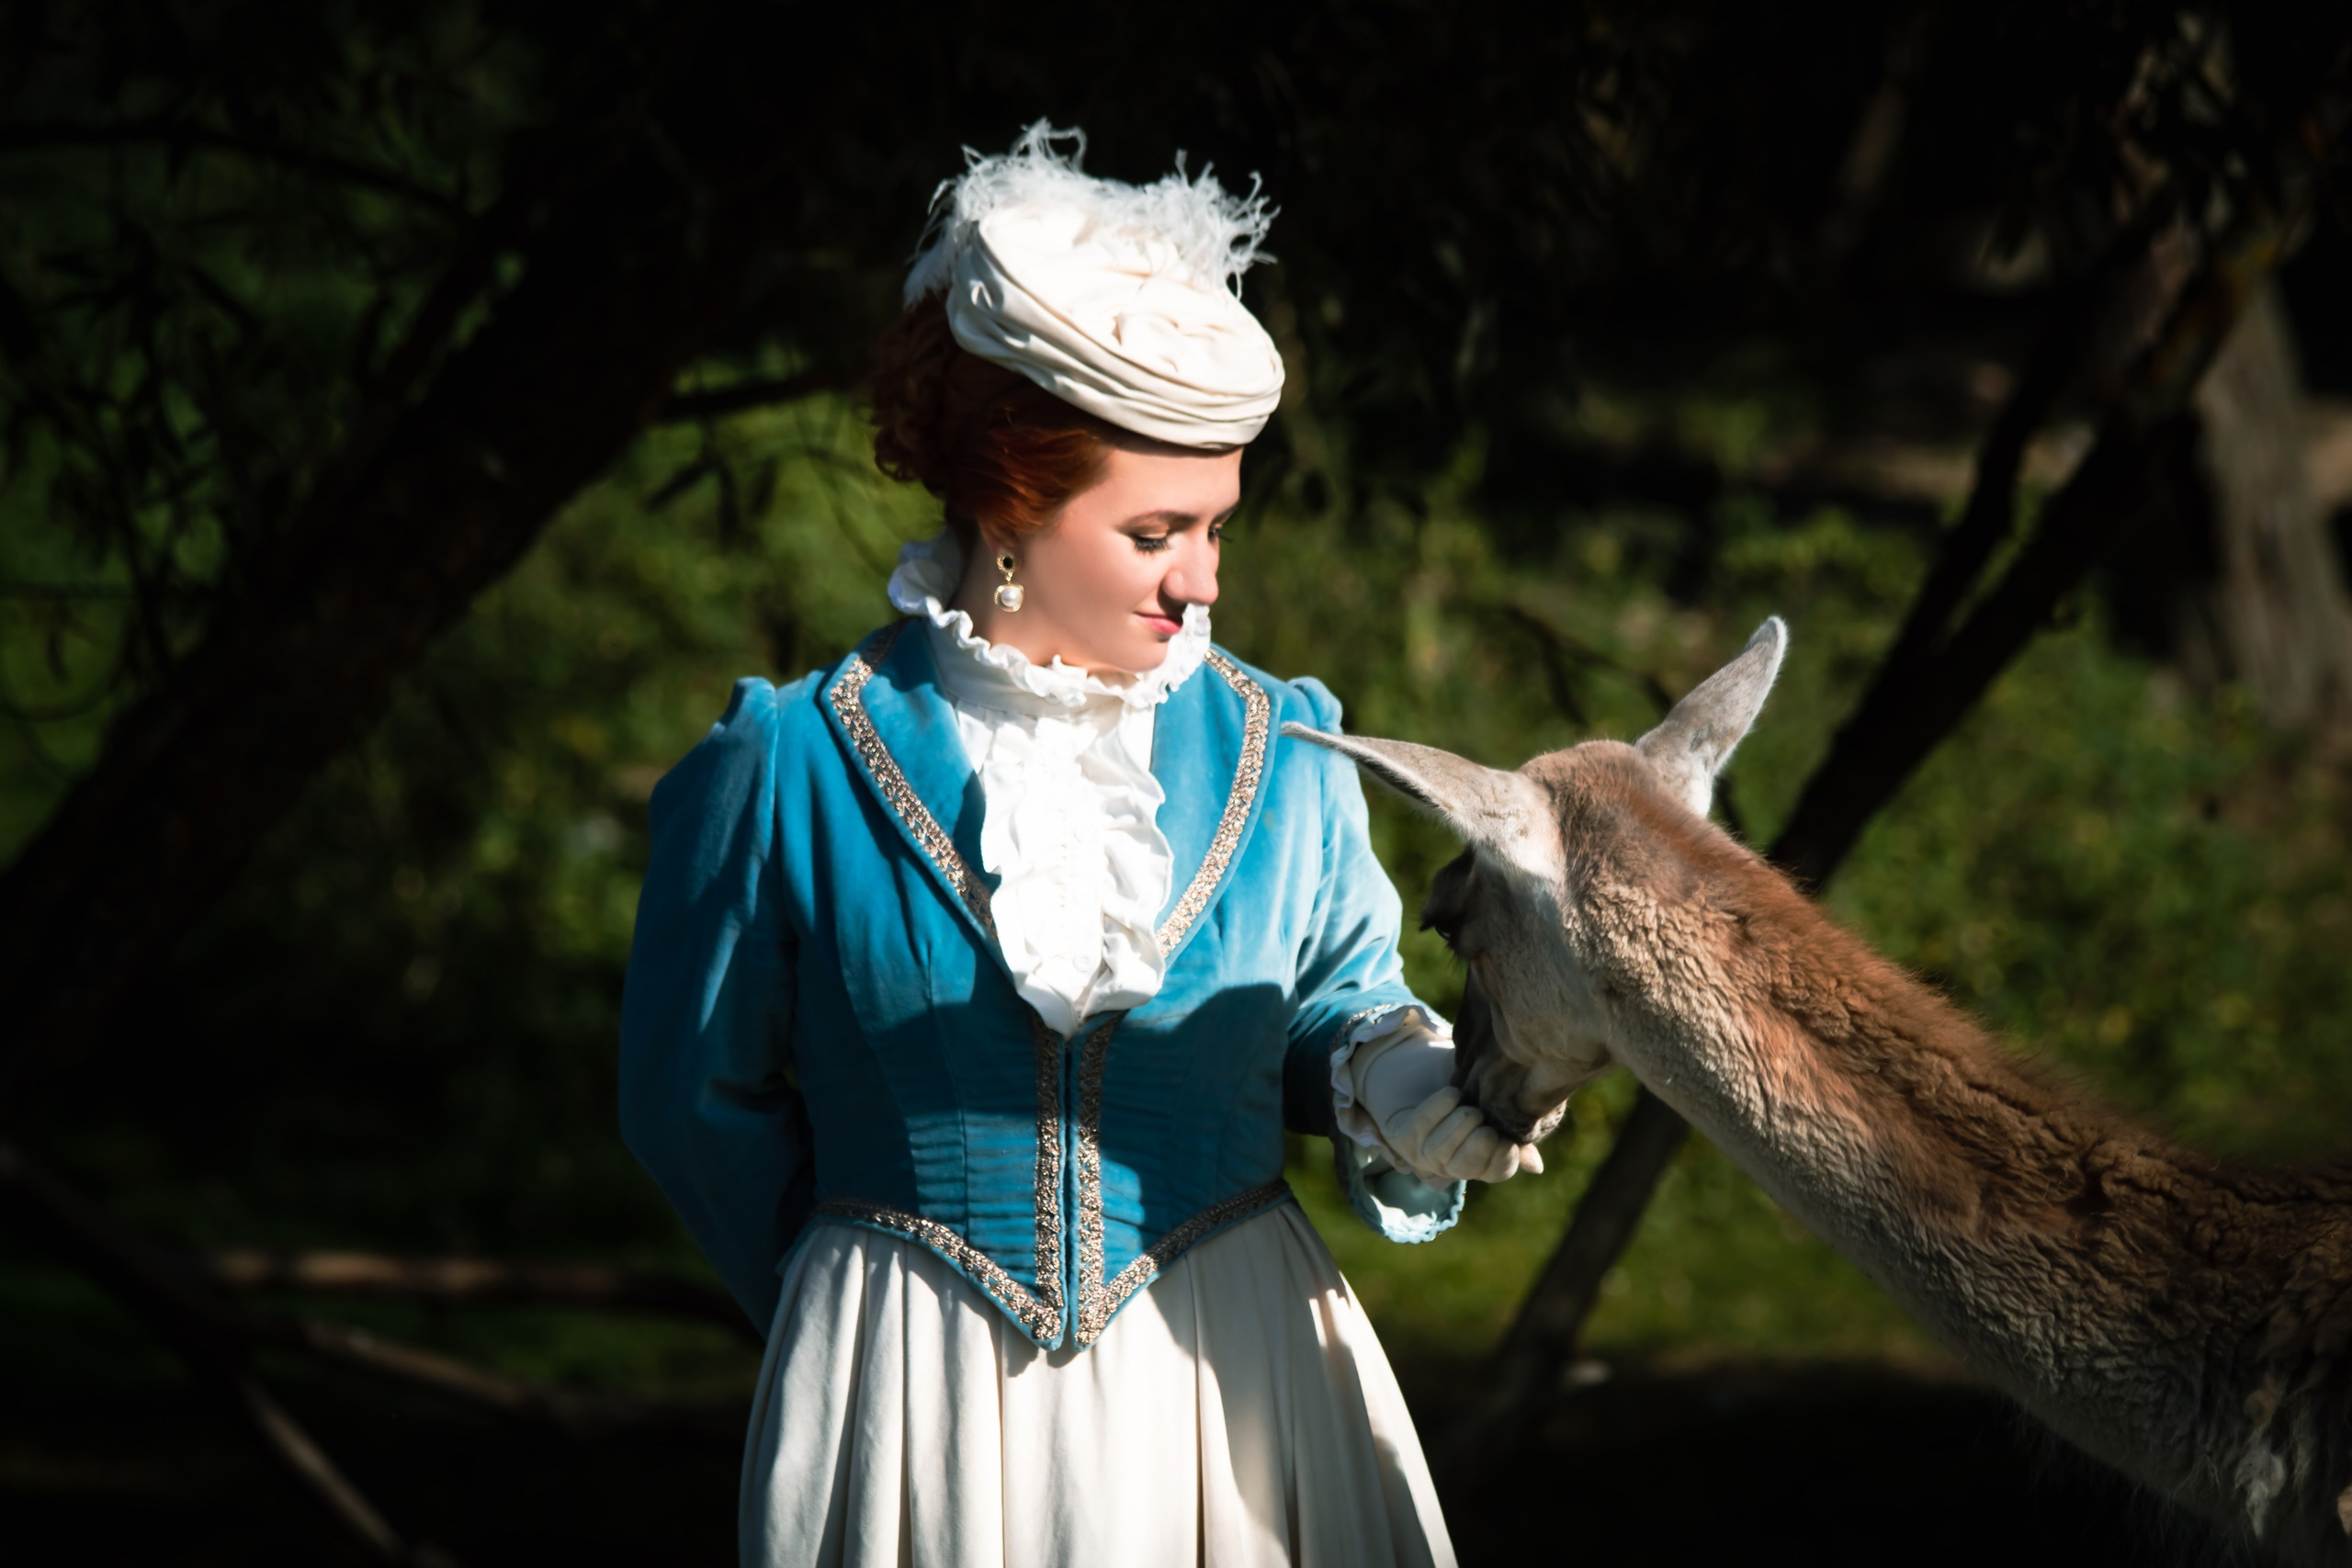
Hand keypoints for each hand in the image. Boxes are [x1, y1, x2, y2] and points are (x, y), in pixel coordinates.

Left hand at [1377, 1085, 1544, 1183]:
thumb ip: (1514, 1132)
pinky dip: (1437, 1110)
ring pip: (1440, 1154)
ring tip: (1468, 1108)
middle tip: (1484, 1123)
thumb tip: (1536, 1168)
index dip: (1503, 1161)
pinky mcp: (1401, 1135)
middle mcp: (1448, 1163)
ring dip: (1458, 1127)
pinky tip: (1451, 1094)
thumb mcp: (1495, 1106)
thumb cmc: (1468, 1090)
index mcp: (1477, 1159)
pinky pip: (1420, 1128)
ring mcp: (1422, 1152)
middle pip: (1466, 1169)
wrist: (1423, 1068)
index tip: (1508, 1141)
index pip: (1495, 1172)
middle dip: (1478, 1148)